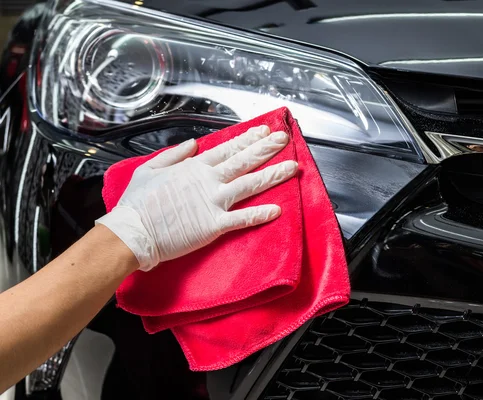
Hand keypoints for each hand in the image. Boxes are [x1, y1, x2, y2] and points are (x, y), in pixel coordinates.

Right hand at [96, 126, 297, 270]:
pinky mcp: (214, 225)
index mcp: (194, 167)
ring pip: (250, 185)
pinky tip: (277, 210)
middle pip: (244, 161)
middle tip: (285, 139)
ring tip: (293, 167)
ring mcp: (213, 202)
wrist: (132, 232)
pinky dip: (260, 214)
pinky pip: (242, 219)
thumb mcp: (150, 169)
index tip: (264, 131)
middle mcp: (208, 181)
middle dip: (266, 148)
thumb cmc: (137, 204)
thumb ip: (174, 154)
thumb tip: (194, 143)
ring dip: (273, 175)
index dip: (248, 139)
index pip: (227, 148)